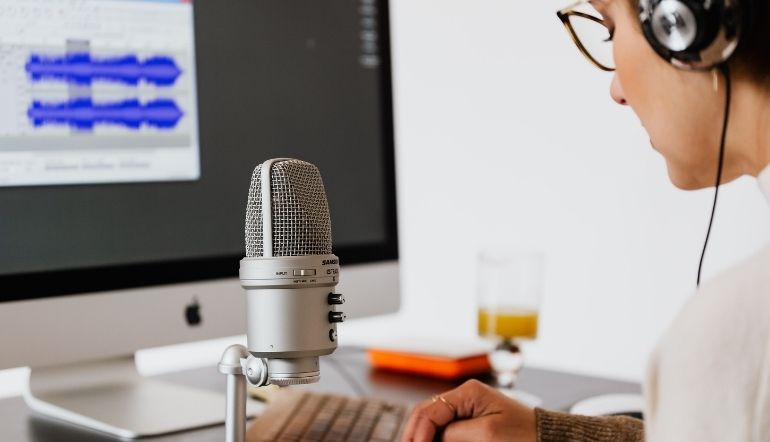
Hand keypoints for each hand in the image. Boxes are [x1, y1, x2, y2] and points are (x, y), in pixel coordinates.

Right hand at [401, 379, 536, 441]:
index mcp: (468, 392)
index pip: (430, 411)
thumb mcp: (487, 434)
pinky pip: (445, 431)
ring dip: (423, 436)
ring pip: (432, 424)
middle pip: (426, 415)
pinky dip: (435, 438)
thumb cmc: (525, 434)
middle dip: (414, 434)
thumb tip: (431, 438)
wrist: (548, 439)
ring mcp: (466, 410)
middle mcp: (463, 398)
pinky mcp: (471, 424)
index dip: (418, 433)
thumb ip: (454, 435)